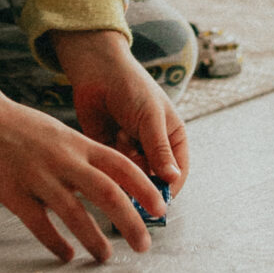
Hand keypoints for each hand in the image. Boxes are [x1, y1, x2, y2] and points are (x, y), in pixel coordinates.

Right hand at [0, 75, 165, 264]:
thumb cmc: (24, 128)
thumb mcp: (62, 134)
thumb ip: (86, 157)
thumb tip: (115, 184)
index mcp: (78, 144)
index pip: (122, 166)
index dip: (145, 189)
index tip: (161, 209)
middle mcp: (64, 160)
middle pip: (108, 193)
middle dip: (131, 222)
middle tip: (144, 245)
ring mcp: (39, 177)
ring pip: (75, 213)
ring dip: (95, 239)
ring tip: (106, 257)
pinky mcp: (14, 193)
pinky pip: (40, 224)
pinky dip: (56, 243)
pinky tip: (67, 255)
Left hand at [54, 30, 188, 195]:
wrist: (96, 70)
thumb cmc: (131, 87)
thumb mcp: (150, 118)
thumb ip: (159, 150)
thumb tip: (172, 179)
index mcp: (173, 139)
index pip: (177, 174)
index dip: (168, 189)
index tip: (157, 201)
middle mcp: (153, 149)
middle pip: (153, 180)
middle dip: (143, 180)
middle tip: (133, 174)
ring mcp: (131, 151)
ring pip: (131, 177)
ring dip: (125, 162)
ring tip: (122, 132)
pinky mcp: (108, 151)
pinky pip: (111, 169)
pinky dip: (110, 159)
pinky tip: (112, 133)